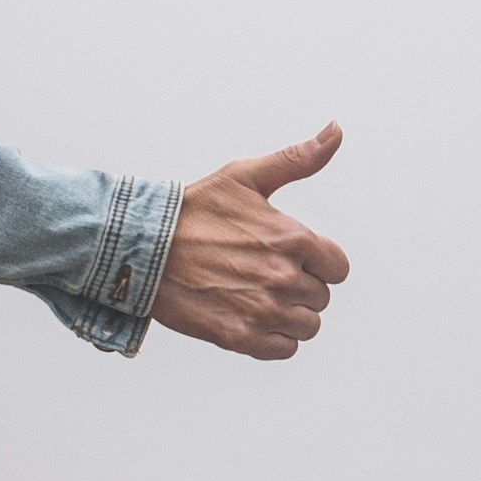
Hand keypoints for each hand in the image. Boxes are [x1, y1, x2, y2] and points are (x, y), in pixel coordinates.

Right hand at [153, 124, 350, 359]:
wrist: (142, 246)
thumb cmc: (193, 210)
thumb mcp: (246, 177)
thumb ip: (297, 159)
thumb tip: (336, 130)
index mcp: (292, 237)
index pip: (338, 268)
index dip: (317, 263)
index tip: (290, 257)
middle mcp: (283, 276)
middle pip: (320, 297)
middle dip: (299, 287)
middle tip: (263, 274)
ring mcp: (263, 309)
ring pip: (306, 326)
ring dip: (288, 315)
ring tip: (256, 296)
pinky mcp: (240, 337)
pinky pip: (283, 349)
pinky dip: (272, 339)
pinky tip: (249, 316)